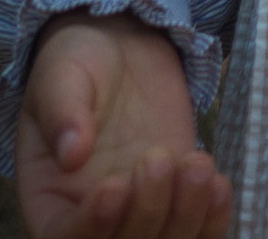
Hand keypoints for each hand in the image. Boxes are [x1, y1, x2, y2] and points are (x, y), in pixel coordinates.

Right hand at [16, 12, 233, 238]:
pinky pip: (199, 228)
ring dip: (187, 218)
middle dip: (145, 216)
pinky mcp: (179, 191)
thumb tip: (71, 153)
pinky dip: (214, 218)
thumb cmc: (79, 63)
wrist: (122, 46)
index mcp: (50, 200)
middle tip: (157, 158)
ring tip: (196, 163)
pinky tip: (218, 183)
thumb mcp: (60, 77)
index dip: (91, 228)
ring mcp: (141, 207)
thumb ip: (63, 113)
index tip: (113, 186)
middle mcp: (95, 216)